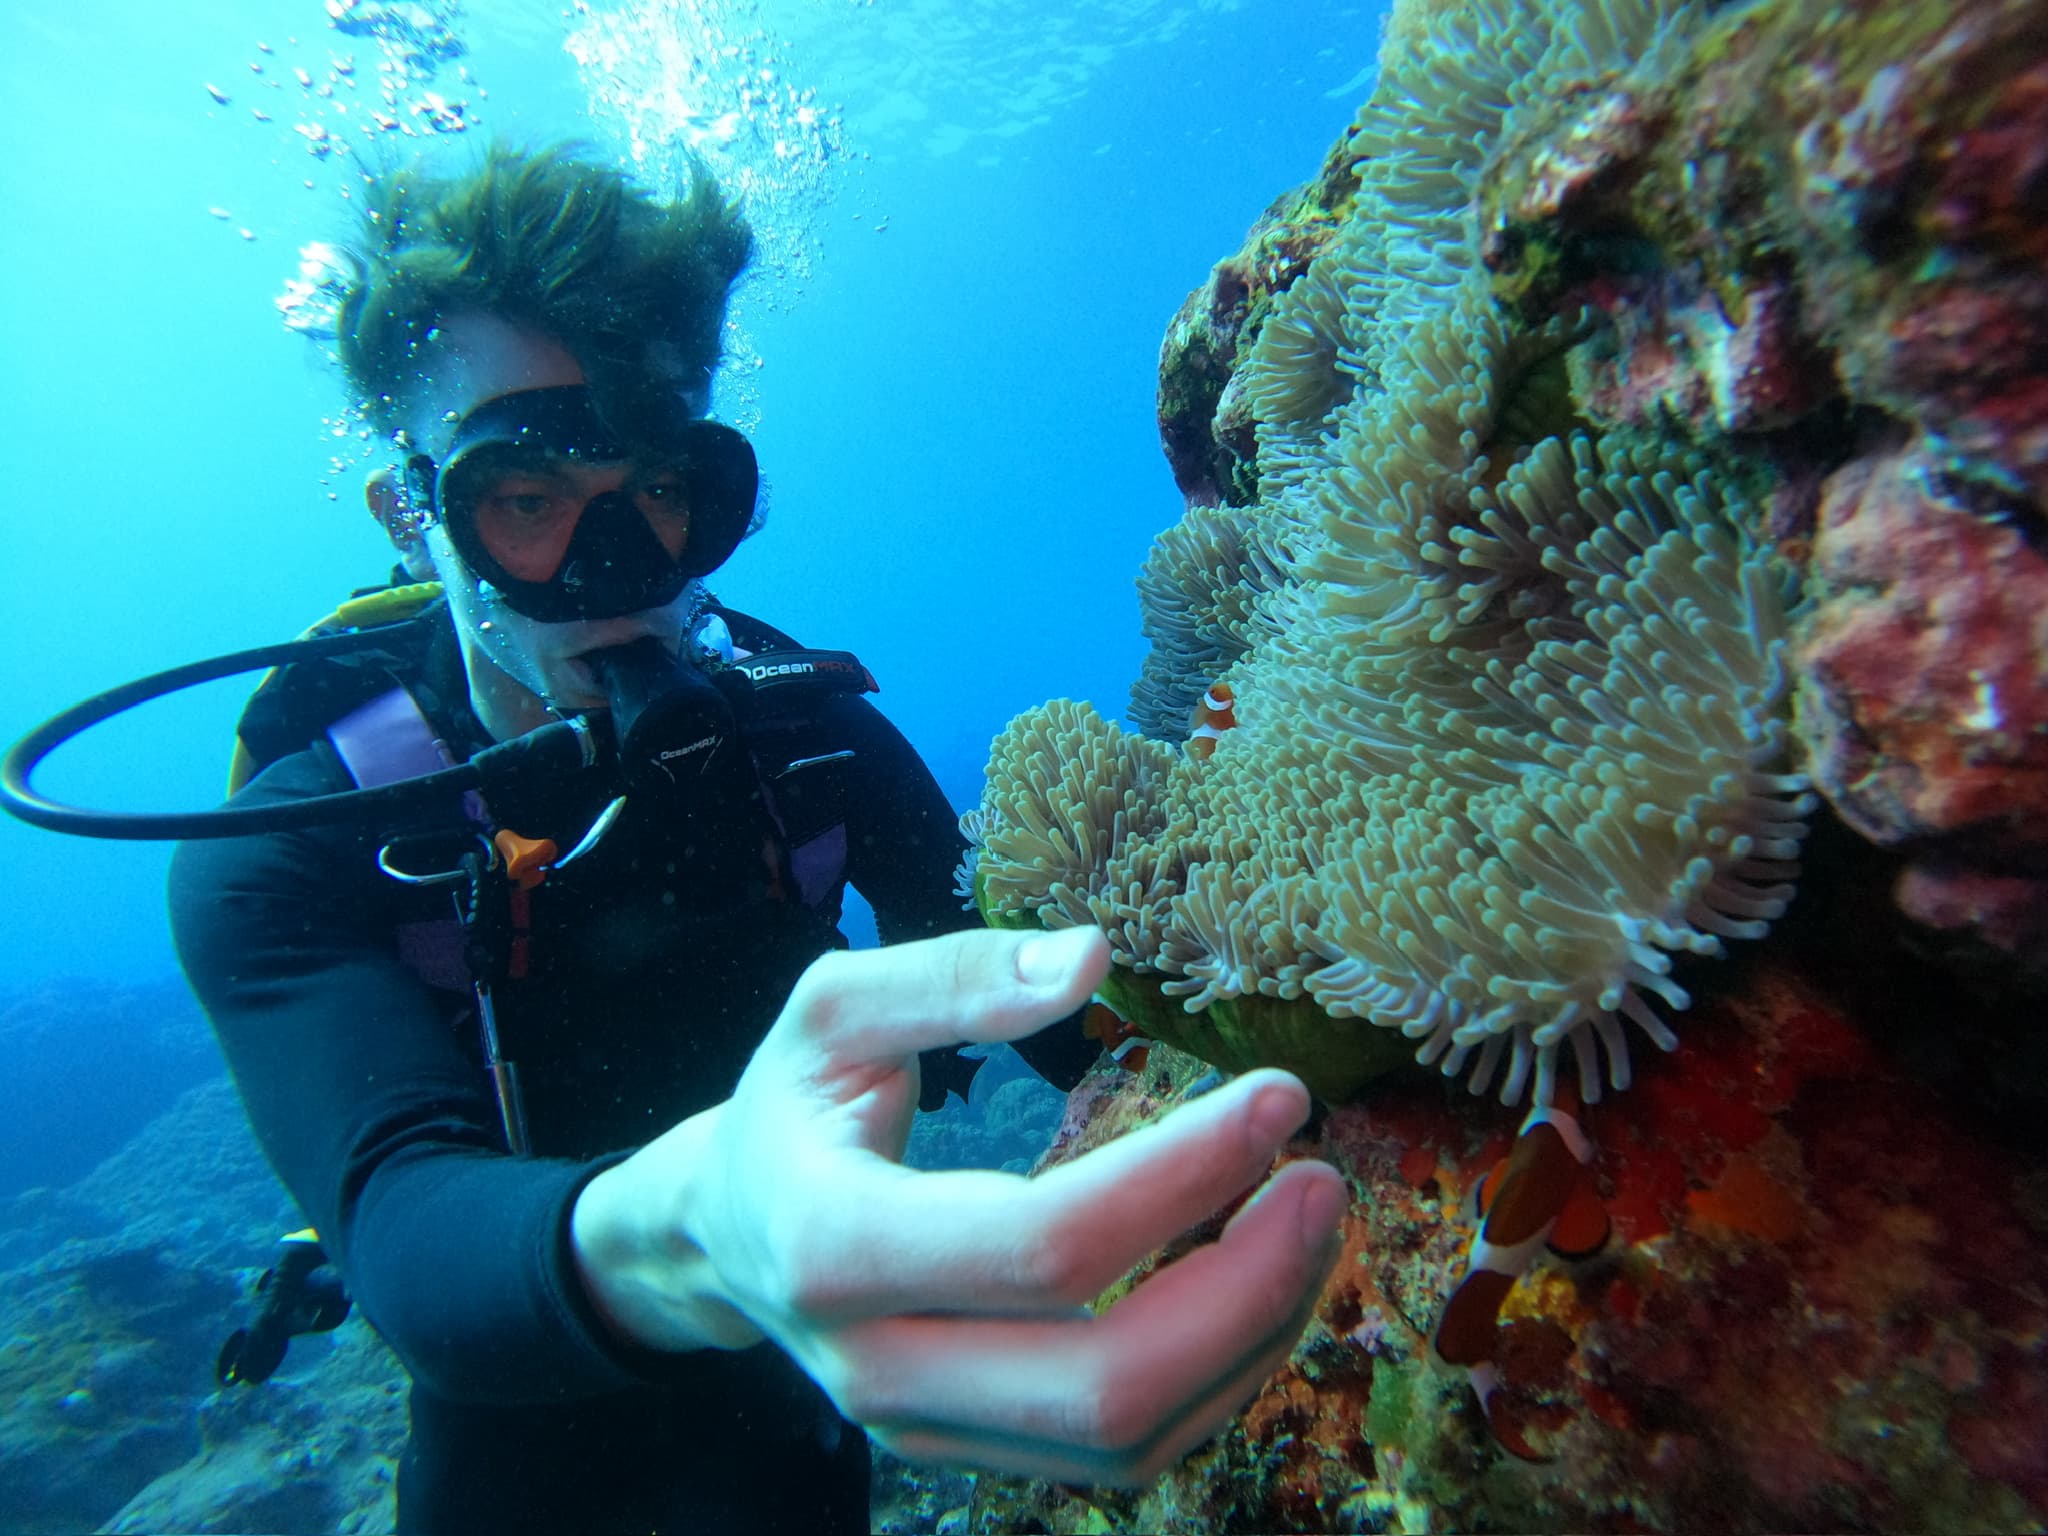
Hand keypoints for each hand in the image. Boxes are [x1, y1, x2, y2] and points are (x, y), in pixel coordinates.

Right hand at [570, 925, 1346, 1484]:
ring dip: (1250, 1339)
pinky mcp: (972, 1453)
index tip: (1277, 1093)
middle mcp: (879, 1370)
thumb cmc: (789, 1107)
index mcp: (833, 1246)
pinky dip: (1215, 1376)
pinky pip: (1121, 1453)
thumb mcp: (833, 1006)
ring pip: (1127, 1440)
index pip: (1043, 1244)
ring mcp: (926, 1432)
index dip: (1181, 1173)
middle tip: (1323, 1180)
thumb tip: (1092, 957)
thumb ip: (955, 974)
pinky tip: (1250, 1281)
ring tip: (1305, 1223)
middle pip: (1103, 1384)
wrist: (725, 1236)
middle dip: (1247, 1290)